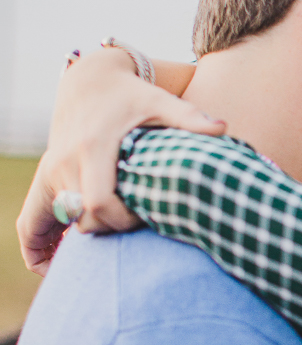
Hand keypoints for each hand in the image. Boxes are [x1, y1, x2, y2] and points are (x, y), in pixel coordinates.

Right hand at [18, 48, 224, 274]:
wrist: (90, 80)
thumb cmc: (131, 94)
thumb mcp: (158, 101)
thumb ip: (189, 117)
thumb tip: (223, 129)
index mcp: (92, 148)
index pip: (100, 203)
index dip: (123, 221)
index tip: (146, 219)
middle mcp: (64, 163)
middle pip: (83, 220)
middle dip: (111, 232)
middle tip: (137, 232)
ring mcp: (51, 172)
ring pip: (59, 224)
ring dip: (84, 239)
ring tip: (109, 251)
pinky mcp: (46, 179)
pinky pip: (35, 223)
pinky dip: (46, 244)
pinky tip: (63, 264)